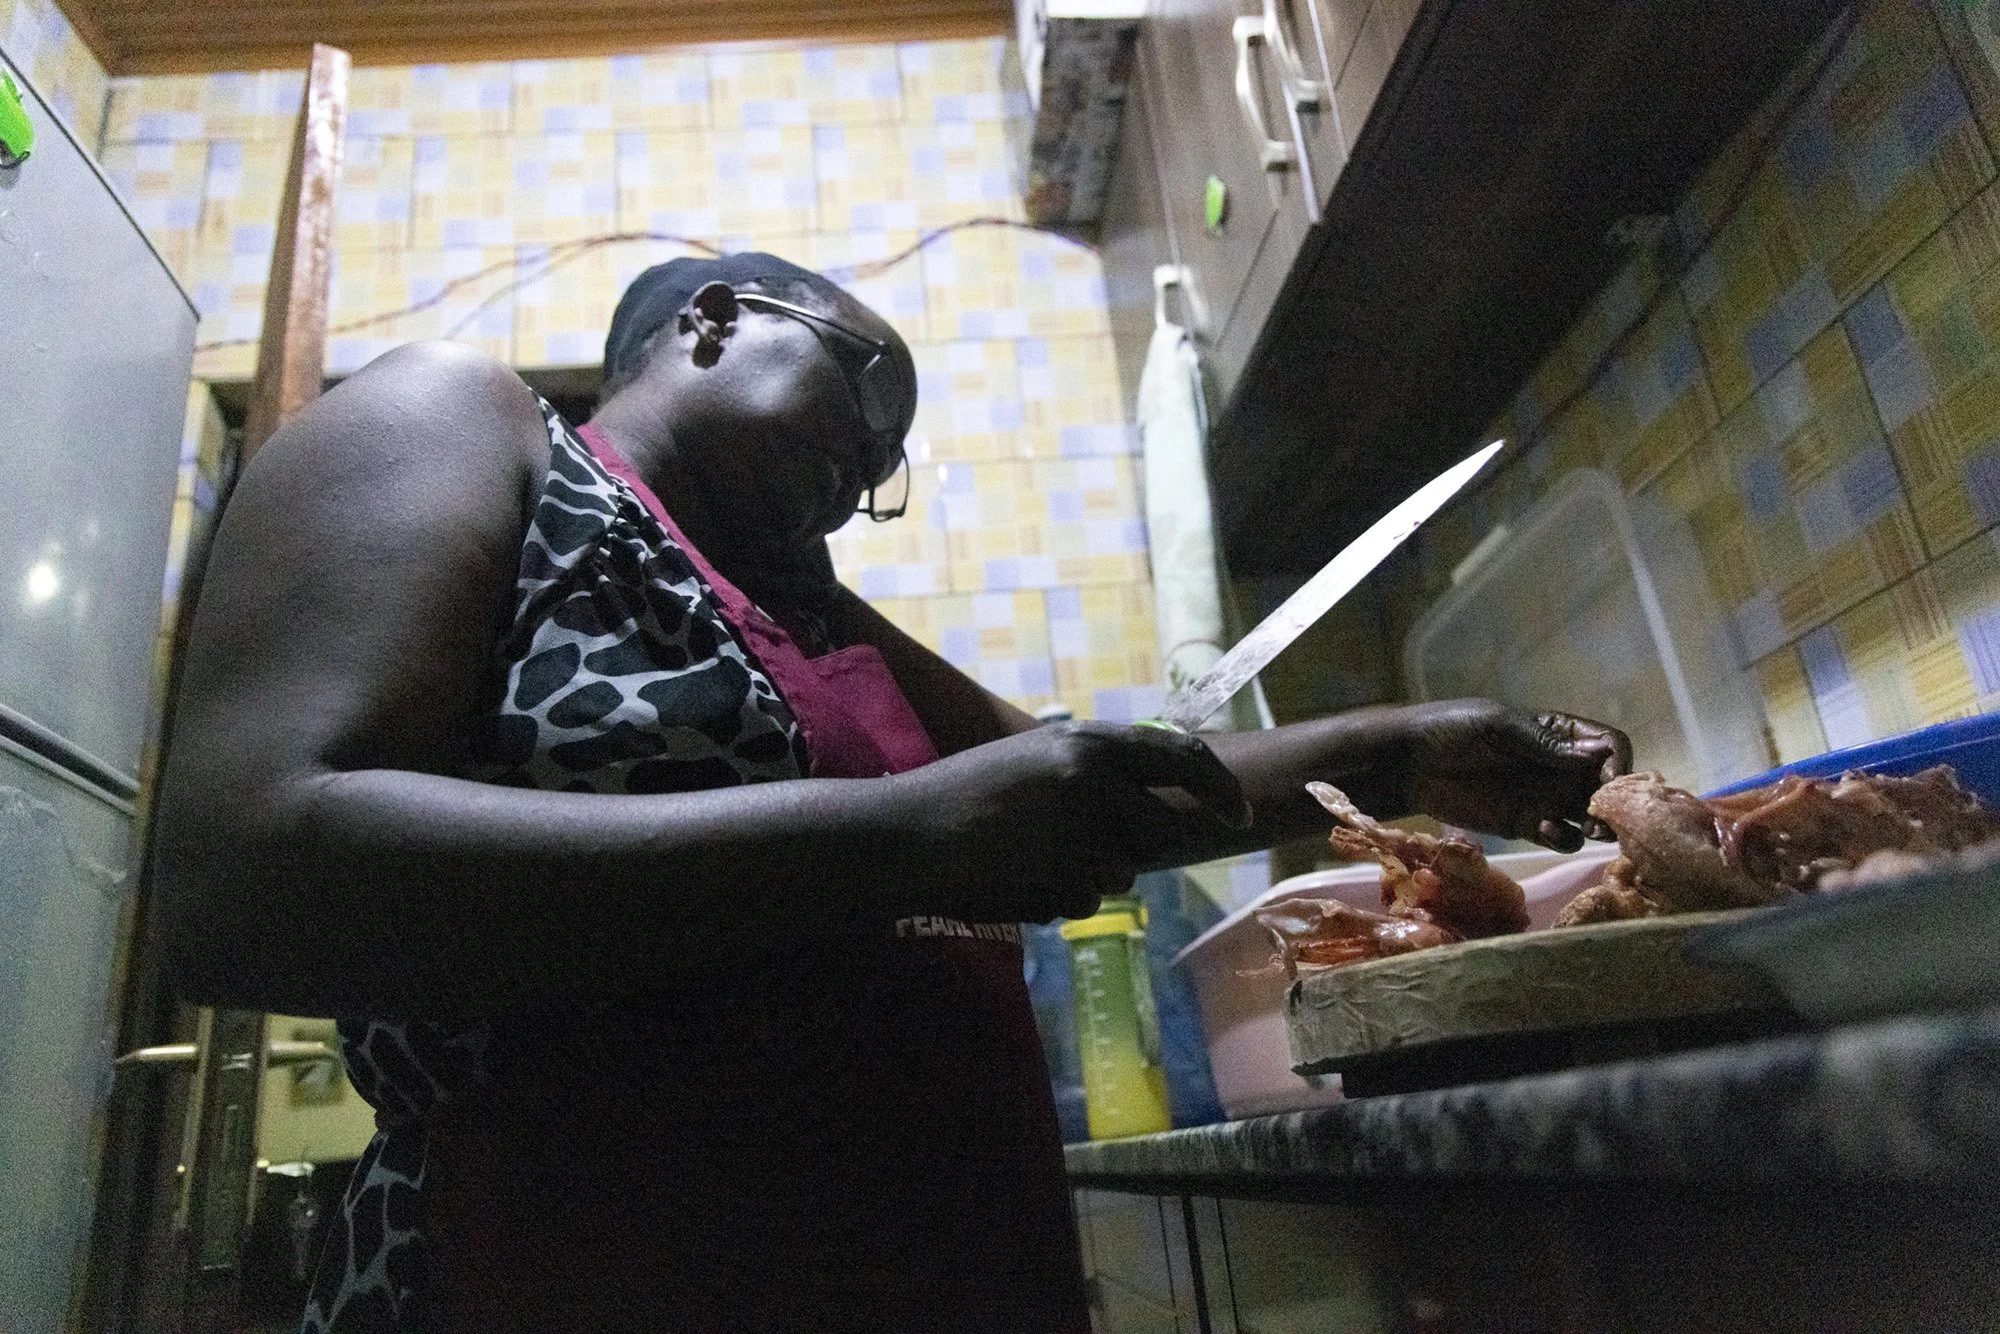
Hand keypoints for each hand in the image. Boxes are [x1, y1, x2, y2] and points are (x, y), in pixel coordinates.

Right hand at [886, 721, 1250, 922]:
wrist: (906, 836)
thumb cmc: (964, 795)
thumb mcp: (1035, 759)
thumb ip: (1093, 769)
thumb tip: (1151, 796)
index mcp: (1085, 742)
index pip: (1182, 757)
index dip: (1219, 788)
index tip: (1238, 812)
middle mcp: (1092, 780)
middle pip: (1158, 828)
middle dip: (1130, 844)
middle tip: (1070, 842)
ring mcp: (1080, 833)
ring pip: (1123, 872)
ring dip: (1089, 873)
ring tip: (1029, 854)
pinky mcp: (1065, 879)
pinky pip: (1088, 901)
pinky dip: (1059, 898)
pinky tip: (1015, 878)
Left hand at [1392, 699, 1630, 850]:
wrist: (1407, 765)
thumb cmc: (1449, 731)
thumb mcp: (1496, 727)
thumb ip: (1544, 744)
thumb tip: (1598, 755)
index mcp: (1558, 734)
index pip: (1609, 745)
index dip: (1618, 761)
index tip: (1610, 779)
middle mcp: (1559, 767)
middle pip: (1607, 785)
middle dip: (1614, 802)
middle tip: (1604, 816)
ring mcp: (1545, 797)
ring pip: (1590, 815)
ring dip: (1598, 825)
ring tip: (1587, 829)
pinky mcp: (1526, 825)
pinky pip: (1561, 836)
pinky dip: (1564, 838)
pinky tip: (1545, 830)